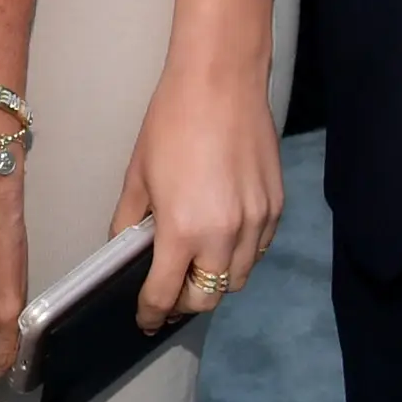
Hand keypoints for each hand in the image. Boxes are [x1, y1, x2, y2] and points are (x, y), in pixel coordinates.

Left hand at [116, 51, 282, 334]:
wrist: (221, 82)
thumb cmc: (172, 122)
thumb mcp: (138, 175)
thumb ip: (129, 221)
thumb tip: (125, 251)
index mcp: (182, 231)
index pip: (166, 294)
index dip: (151, 313)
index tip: (146, 319)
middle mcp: (224, 236)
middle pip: (208, 298)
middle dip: (185, 303)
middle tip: (169, 294)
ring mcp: (256, 223)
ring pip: (237, 278)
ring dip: (214, 280)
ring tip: (196, 265)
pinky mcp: (276, 208)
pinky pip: (258, 250)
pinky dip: (239, 255)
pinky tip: (222, 238)